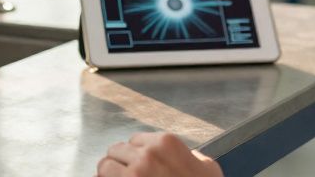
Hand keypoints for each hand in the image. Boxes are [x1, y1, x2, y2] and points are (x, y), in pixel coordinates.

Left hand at [96, 132, 223, 176]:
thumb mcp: (209, 169)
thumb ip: (195, 156)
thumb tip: (191, 156)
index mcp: (167, 144)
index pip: (135, 140)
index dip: (137, 155)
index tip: (141, 167)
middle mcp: (147, 154)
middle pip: (117, 150)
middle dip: (122, 164)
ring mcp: (133, 173)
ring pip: (105, 165)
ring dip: (109, 174)